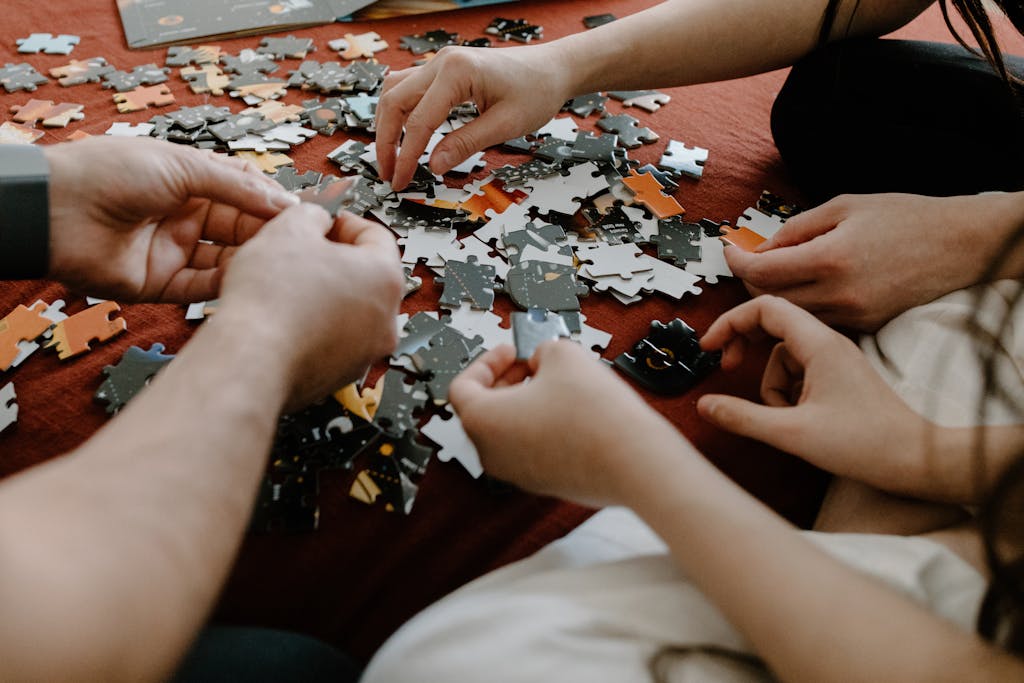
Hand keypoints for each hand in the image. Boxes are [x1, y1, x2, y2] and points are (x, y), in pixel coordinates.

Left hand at [44, 137, 299, 302]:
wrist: (56, 209)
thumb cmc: (110, 171)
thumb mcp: (183, 165)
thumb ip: (236, 186)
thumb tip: (284, 202)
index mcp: (191, 182)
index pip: (245, 194)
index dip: (273, 204)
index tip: (305, 214)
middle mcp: (185, 217)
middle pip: (240, 229)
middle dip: (267, 235)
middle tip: (299, 244)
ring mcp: (174, 251)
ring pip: (225, 261)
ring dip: (250, 262)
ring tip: (278, 264)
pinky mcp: (160, 284)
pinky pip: (200, 288)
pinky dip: (223, 286)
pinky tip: (248, 282)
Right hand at [217, 203, 403, 408]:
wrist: (249, 363)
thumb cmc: (271, 304)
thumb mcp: (289, 229)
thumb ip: (312, 214)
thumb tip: (316, 219)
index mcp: (385, 279)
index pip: (377, 235)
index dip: (345, 221)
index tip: (326, 221)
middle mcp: (386, 320)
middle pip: (366, 276)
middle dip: (334, 260)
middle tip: (302, 251)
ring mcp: (366, 352)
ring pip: (350, 311)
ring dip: (324, 295)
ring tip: (287, 287)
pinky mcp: (341, 375)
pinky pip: (333, 340)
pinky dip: (315, 327)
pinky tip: (285, 319)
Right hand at [375, 44, 571, 190]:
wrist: (553, 68)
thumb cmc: (537, 91)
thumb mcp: (505, 125)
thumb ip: (466, 144)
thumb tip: (434, 166)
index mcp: (457, 72)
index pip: (418, 121)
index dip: (406, 156)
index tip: (400, 182)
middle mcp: (442, 62)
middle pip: (394, 102)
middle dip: (385, 141)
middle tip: (389, 175)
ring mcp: (440, 63)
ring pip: (394, 91)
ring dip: (386, 124)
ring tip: (391, 158)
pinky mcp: (443, 70)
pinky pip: (408, 87)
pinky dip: (399, 111)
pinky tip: (401, 133)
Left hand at [449, 341, 687, 505]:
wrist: (634, 461)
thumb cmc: (594, 413)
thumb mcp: (563, 354)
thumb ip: (542, 349)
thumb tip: (543, 359)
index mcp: (482, 422)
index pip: (463, 387)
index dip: (488, 361)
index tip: (512, 351)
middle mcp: (492, 453)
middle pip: (484, 409)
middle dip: (508, 379)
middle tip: (535, 363)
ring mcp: (518, 473)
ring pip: (509, 430)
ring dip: (527, 402)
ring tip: (560, 384)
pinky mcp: (546, 483)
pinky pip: (532, 448)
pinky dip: (543, 425)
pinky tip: (575, 411)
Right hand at [696, 295, 931, 494]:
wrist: (915, 460)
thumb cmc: (866, 444)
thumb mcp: (792, 433)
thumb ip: (743, 417)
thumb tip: (705, 404)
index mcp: (819, 344)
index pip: (765, 308)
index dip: (731, 322)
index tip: (709, 346)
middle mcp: (828, 344)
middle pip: (771, 328)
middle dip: (745, 347)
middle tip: (727, 368)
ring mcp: (834, 360)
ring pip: (782, 359)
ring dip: (772, 387)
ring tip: (787, 418)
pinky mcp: (838, 377)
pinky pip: (799, 375)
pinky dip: (789, 395)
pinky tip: (800, 420)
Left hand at [724, 193, 1023, 330]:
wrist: (961, 244)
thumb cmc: (905, 217)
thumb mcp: (843, 207)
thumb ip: (795, 229)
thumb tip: (760, 248)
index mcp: (830, 260)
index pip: (761, 272)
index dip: (737, 262)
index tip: (729, 250)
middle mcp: (838, 296)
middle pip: (767, 300)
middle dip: (748, 283)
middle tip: (745, 265)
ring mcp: (852, 317)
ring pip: (789, 317)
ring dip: (771, 299)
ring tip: (767, 278)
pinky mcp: (864, 328)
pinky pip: (816, 323)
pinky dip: (799, 309)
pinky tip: (799, 292)